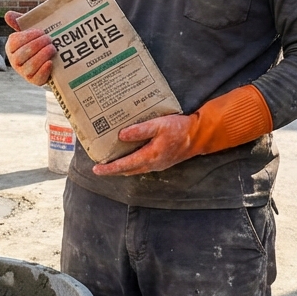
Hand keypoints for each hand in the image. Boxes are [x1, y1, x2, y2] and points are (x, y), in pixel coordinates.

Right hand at [4, 11, 54, 85]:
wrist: (51, 59)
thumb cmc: (38, 42)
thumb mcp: (30, 32)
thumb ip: (20, 22)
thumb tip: (7, 14)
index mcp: (11, 47)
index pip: (15, 42)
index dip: (29, 36)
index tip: (41, 31)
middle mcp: (14, 61)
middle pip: (24, 53)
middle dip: (38, 44)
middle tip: (49, 39)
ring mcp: (24, 72)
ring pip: (31, 65)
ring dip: (43, 55)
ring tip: (52, 48)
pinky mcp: (34, 81)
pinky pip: (38, 77)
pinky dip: (44, 69)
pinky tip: (50, 62)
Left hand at [93, 85, 273, 176]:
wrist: (200, 136)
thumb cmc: (180, 129)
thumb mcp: (159, 125)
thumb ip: (140, 130)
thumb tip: (121, 135)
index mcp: (150, 156)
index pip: (125, 165)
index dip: (109, 169)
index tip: (96, 170)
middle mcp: (152, 164)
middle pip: (128, 170)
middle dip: (113, 170)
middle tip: (99, 167)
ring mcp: (158, 164)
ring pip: (135, 169)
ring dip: (122, 167)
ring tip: (111, 162)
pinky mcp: (162, 160)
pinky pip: (143, 165)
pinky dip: (132, 163)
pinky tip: (129, 156)